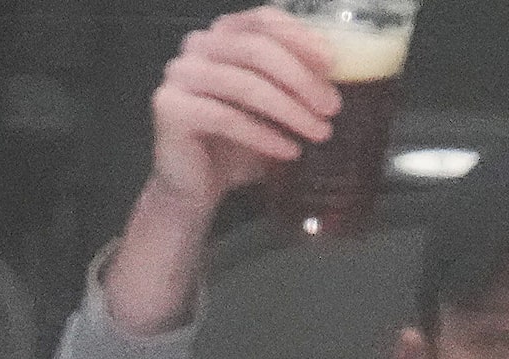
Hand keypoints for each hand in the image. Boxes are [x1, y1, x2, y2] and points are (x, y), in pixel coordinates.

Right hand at [147, 8, 338, 210]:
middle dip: (301, 79)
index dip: (300, 38)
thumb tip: (337, 72)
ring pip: (245, 85)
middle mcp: (196, 46)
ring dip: (289, 110)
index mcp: (221, 35)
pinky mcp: (171, 108)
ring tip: (319, 132)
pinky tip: (289, 151)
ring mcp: (180, 75)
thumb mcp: (273, 107)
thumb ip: (294, 83)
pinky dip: (264, 135)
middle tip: (331, 107)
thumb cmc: (236, 145)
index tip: (333, 64)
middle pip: (256, 50)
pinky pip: (227, 118)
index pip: (263, 21)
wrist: (196, 187)